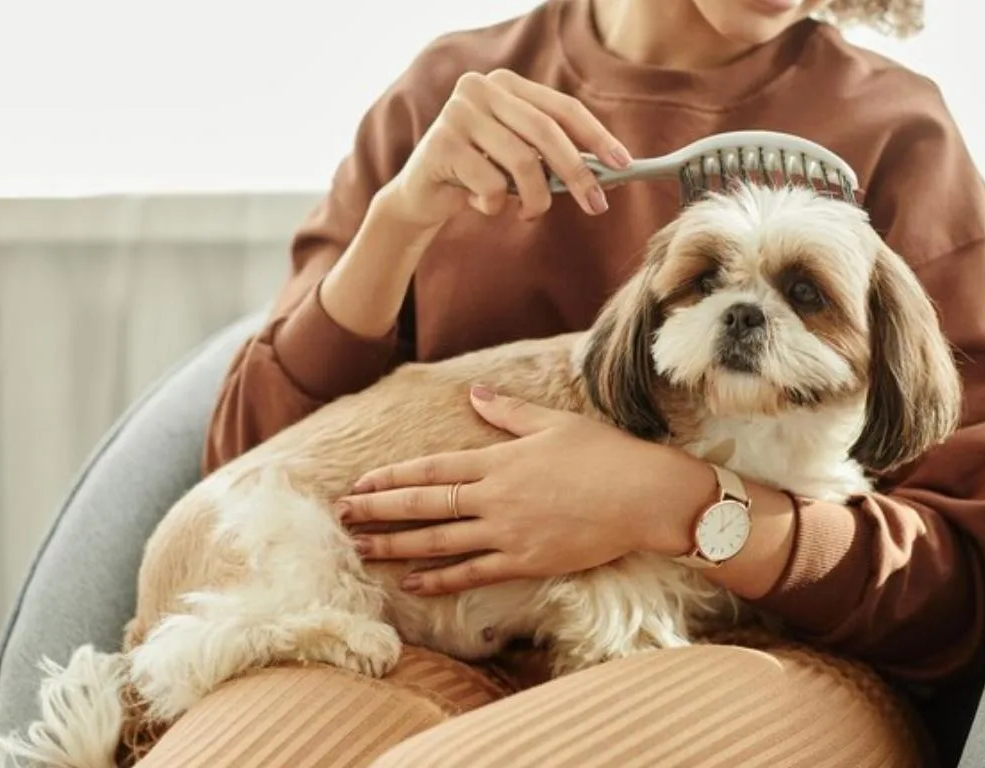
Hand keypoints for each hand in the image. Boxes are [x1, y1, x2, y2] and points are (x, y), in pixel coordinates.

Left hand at [336, 385, 715, 595]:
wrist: (644, 496)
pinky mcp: (525, 561)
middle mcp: (494, 497)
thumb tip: (475, 393)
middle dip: (378, 510)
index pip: (431, 469)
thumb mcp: (554, 423)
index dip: (391, 477)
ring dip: (395, 545)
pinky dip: (439, 578)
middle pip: (423, 505)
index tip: (360, 482)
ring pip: (438, 541)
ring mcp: (507, 532)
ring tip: (361, 549)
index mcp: (498, 460)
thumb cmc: (605, 455)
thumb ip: (508, 411)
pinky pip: (471, 573)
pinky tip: (411, 580)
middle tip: (341, 516)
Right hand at [379, 69, 632, 227]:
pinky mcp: (442, 144)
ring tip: (530, 212)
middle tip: (597, 206)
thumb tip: (614, 172)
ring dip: (536, 199)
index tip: (623, 164)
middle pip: (546, 132)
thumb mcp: (521, 160)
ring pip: (523, 162)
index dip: (596, 136)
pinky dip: (495, 206)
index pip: (562, 107)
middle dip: (578, 173)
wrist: (421, 195)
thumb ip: (557, 158)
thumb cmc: (481, 176)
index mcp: (506, 84)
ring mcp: (457, 113)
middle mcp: (480, 88)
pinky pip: (492, 185)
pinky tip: (477, 202)